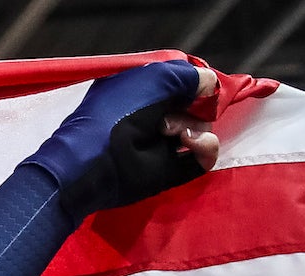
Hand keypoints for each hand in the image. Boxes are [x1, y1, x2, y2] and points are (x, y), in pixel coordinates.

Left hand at [27, 60, 227, 217]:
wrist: (93, 161)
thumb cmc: (118, 112)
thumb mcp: (154, 79)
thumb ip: (188, 75)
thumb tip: (211, 86)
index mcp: (142, 94)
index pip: (183, 85)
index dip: (196, 85)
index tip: (199, 86)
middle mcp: (153, 118)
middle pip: (197, 107)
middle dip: (194, 106)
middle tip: (171, 114)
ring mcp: (162, 146)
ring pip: (203, 129)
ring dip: (196, 126)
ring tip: (169, 131)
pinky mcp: (169, 170)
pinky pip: (204, 156)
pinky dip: (206, 147)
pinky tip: (190, 143)